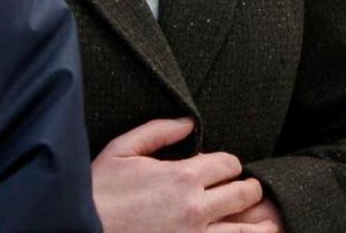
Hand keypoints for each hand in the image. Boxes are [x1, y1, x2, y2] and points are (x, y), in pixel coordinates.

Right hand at [91, 117, 272, 231]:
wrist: (80, 230)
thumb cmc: (97, 192)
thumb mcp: (122, 150)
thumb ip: (159, 131)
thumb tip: (189, 123)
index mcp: (181, 177)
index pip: (228, 164)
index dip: (226, 164)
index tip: (219, 170)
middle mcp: (196, 209)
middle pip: (245, 194)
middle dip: (247, 189)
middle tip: (243, 191)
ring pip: (247, 231)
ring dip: (259, 224)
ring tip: (265, 222)